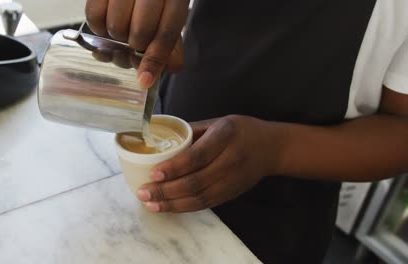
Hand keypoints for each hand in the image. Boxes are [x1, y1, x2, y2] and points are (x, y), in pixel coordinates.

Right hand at [85, 0, 188, 87]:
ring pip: (116, 28)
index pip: (166, 34)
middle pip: (139, 34)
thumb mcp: (169, 18)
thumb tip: (158, 73)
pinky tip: (107, 23)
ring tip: (124, 28)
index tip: (144, 80)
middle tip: (135, 43)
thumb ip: (169, 46)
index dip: (155, 60)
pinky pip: (94, 17)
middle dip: (136, 47)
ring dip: (118, 38)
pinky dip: (98, 28)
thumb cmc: (155, 2)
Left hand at [137, 115, 285, 212]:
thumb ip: (192, 130)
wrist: (272, 148)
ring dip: (172, 204)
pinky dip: (184, 207)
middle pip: (195, 181)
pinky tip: (167, 207)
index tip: (153, 173)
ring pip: (199, 198)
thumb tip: (160, 137)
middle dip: (166, 190)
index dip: (174, 167)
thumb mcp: (218, 121)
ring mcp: (232, 181)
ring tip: (150, 204)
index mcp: (225, 136)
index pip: (197, 156)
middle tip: (143, 192)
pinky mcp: (231, 194)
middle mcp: (230, 161)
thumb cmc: (241, 130)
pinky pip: (205, 204)